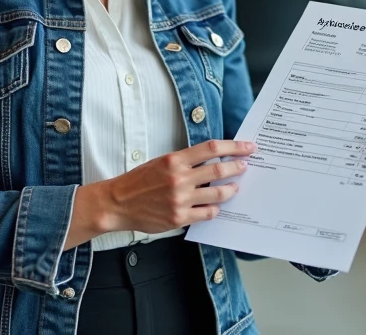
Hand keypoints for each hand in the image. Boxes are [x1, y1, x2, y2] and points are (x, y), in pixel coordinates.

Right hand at [74, 140, 255, 242]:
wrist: (117, 203)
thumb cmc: (138, 181)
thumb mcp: (161, 162)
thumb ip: (185, 161)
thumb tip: (212, 159)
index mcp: (174, 160)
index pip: (211, 149)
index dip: (234, 147)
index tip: (248, 147)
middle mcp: (179, 179)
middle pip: (218, 171)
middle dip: (237, 167)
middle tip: (246, 166)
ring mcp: (180, 200)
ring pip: (217, 194)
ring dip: (231, 189)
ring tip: (235, 187)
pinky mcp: (179, 218)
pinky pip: (207, 213)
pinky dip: (215, 209)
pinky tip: (217, 206)